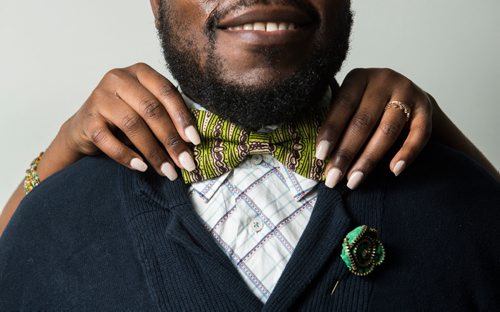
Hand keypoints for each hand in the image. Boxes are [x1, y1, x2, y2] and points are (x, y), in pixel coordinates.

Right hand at [64, 63, 199, 180]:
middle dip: (171, 140)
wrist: (85, 128)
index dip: (183, 117)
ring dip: (154, 152)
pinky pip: (109, 141)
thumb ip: (168, 115)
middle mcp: (118, 78)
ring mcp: (100, 97)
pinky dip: (127, 156)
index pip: (166, 91)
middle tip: (186, 163)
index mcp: (140, 72)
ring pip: (133, 125)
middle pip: (151, 110)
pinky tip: (142, 167)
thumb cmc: (125, 118)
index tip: (195, 141)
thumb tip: (194, 141)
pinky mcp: (87, 120)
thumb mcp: (148, 109)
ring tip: (167, 171)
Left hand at [316, 68, 431, 188]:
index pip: (342, 105)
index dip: (331, 132)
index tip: (320, 156)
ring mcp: (408, 92)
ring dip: (369, 159)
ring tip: (354, 180)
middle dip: (346, 153)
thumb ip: (336, 120)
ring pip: (387, 131)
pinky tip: (394, 171)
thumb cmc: (366, 104)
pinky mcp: (426, 109)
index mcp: (359, 77)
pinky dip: (406, 154)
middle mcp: (384, 80)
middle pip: (363, 121)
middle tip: (333, 177)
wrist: (404, 96)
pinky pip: (419, 135)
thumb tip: (318, 156)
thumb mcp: (350, 103)